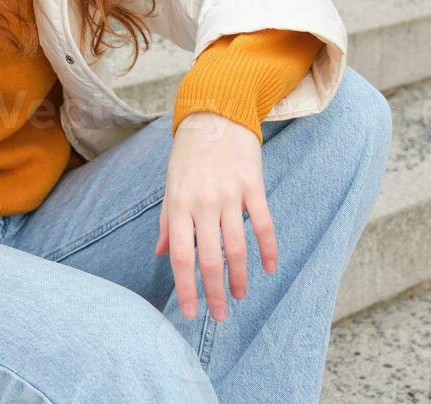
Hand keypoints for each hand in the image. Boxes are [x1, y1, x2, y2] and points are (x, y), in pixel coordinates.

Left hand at [154, 112, 276, 322]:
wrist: (215, 114)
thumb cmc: (189, 154)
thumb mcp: (170, 185)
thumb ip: (168, 221)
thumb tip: (161, 253)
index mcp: (178, 204)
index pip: (181, 256)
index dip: (186, 288)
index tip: (190, 313)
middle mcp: (202, 202)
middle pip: (210, 258)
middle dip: (214, 293)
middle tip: (220, 316)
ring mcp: (229, 194)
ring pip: (237, 246)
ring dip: (240, 277)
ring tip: (240, 296)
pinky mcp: (252, 186)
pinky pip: (263, 224)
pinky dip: (268, 249)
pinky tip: (269, 268)